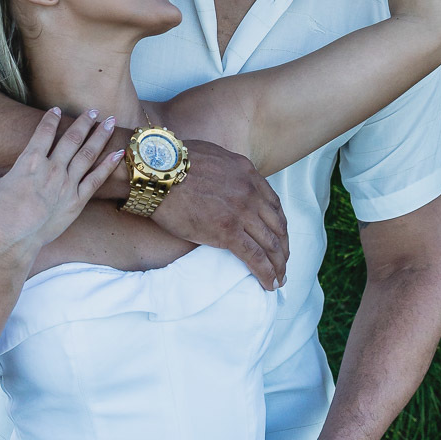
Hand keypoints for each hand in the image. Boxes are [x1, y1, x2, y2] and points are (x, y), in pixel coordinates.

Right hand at [0, 109, 122, 261]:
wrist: (14, 239)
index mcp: (30, 161)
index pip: (44, 132)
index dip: (51, 119)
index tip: (58, 110)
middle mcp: (51, 168)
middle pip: (72, 138)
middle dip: (84, 122)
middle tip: (94, 110)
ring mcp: (66, 183)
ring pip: (88, 154)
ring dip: (99, 136)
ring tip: (109, 122)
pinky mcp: (77, 200)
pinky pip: (96, 179)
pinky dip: (108, 165)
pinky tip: (119, 153)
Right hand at [153, 139, 287, 289]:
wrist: (157, 172)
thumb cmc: (172, 162)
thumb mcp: (210, 155)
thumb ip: (224, 170)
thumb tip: (222, 180)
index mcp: (247, 173)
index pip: (273, 203)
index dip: (279, 224)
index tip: (279, 236)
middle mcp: (250, 192)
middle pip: (277, 225)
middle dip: (283, 247)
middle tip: (283, 262)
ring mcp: (241, 212)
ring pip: (270, 244)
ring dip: (278, 264)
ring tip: (279, 278)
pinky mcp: (228, 232)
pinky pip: (256, 257)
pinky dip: (266, 273)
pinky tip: (269, 284)